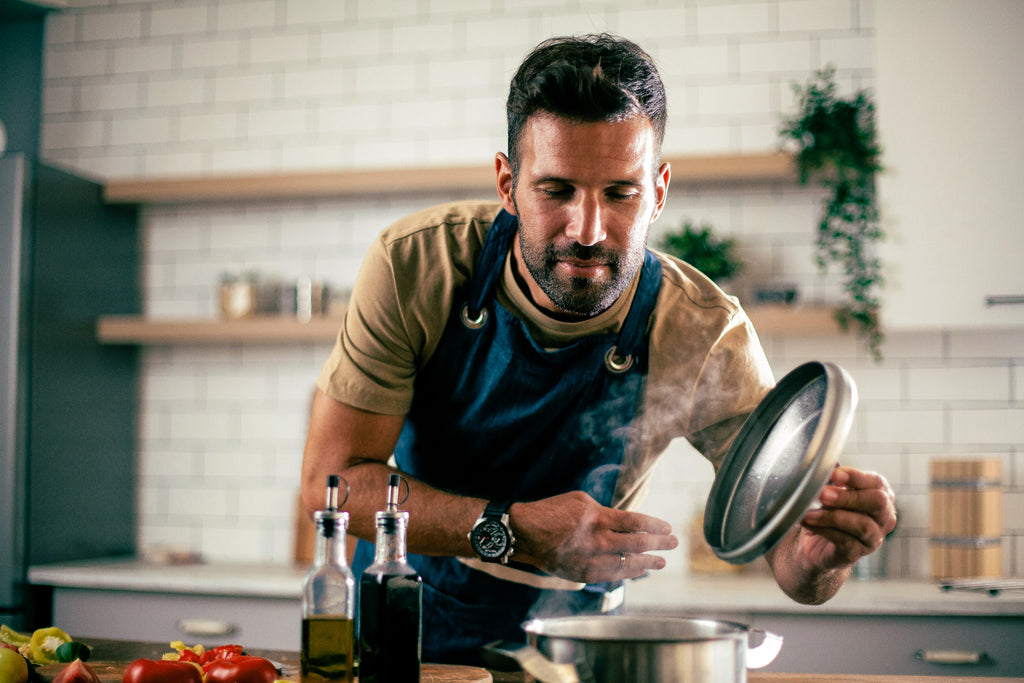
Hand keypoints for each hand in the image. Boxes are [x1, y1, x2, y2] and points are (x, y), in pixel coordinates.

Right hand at [510, 491, 677, 583]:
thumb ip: (605, 511)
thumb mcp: (581, 501)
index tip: (667, 528)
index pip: (636, 523)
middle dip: (659, 544)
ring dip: (647, 563)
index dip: (655, 526)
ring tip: (661, 562)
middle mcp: (598, 541)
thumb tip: (625, 522)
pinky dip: (627, 573)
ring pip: (627, 564)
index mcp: (598, 518)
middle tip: (673, 543)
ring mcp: (591, 560)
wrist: (525, 533)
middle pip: (637, 545)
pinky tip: (638, 571)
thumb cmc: (552, 512)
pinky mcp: (583, 574)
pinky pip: (612, 576)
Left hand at [798, 466, 897, 570]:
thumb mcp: (831, 490)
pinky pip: (845, 541)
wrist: (815, 542)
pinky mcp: (857, 553)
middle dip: (848, 497)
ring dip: (833, 516)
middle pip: (877, 503)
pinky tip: (807, 521)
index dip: (856, 477)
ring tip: (810, 512)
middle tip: (823, 494)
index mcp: (881, 494)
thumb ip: (833, 479)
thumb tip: (828, 463)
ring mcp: (873, 537)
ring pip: (862, 525)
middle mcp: (884, 516)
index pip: (877, 483)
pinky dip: (824, 529)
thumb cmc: (828, 509)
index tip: (834, 474)